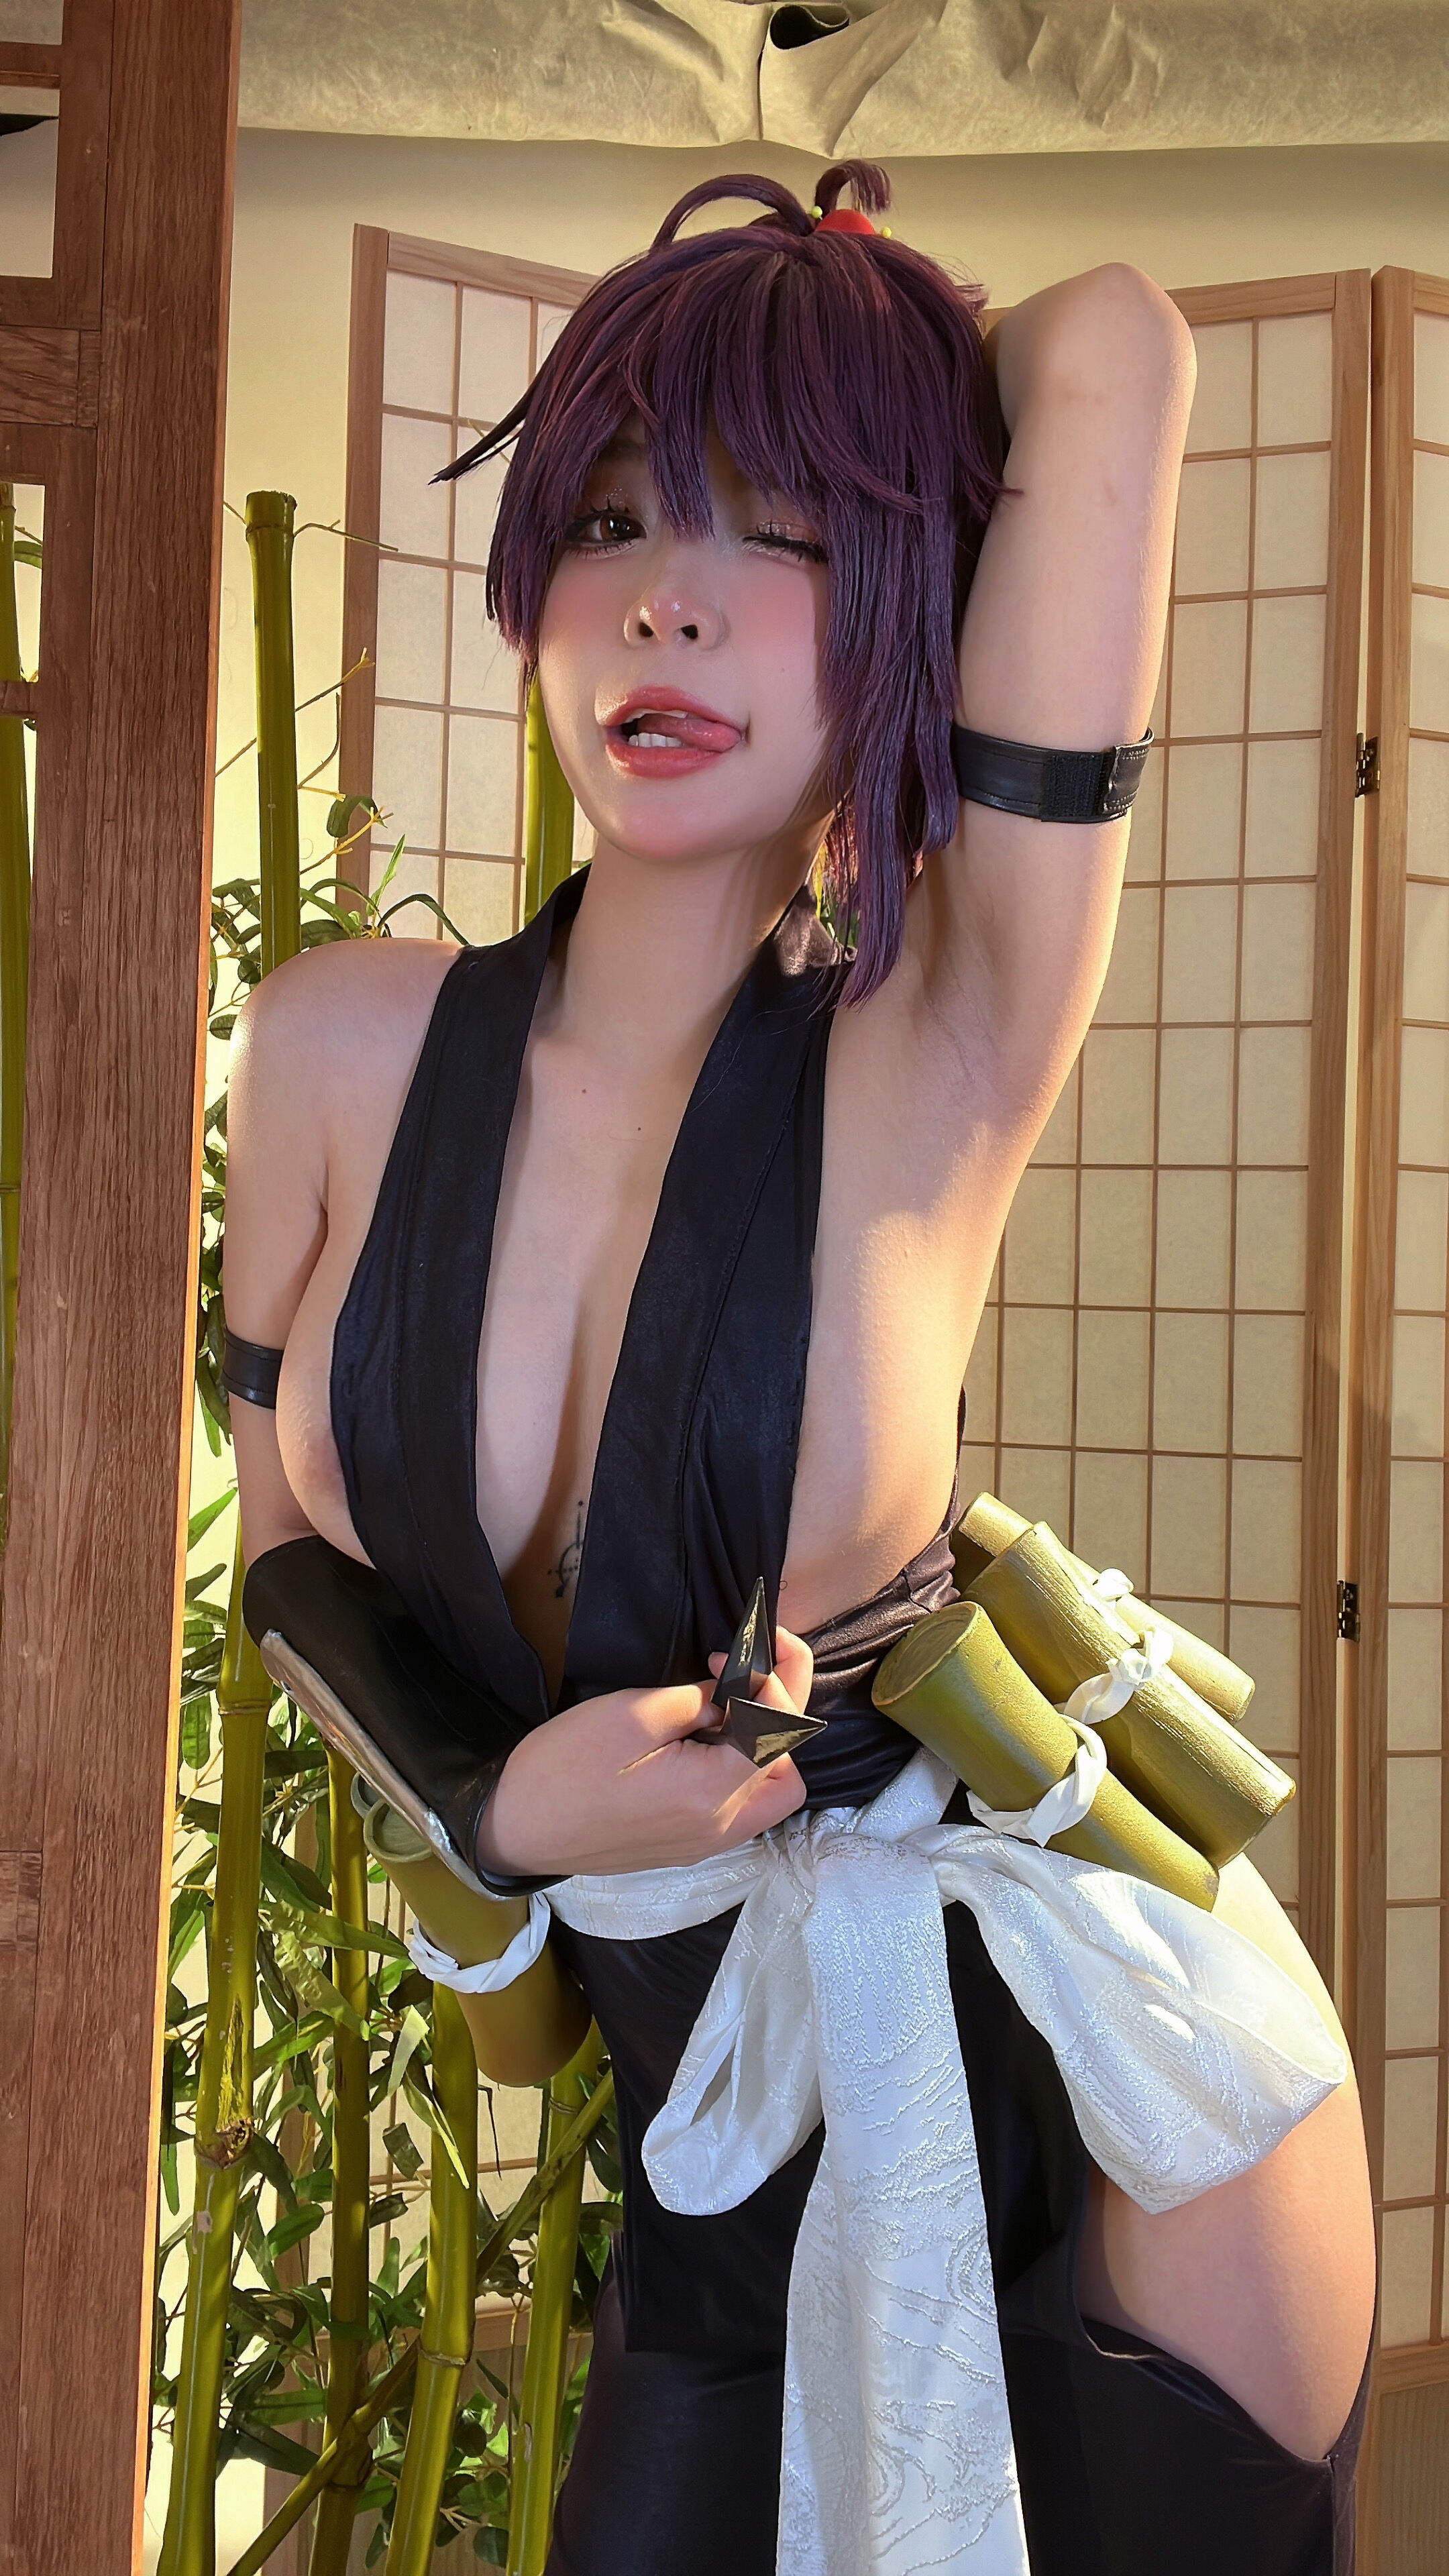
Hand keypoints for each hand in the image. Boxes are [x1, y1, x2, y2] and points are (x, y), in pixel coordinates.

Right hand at [477, 1627, 814, 1879]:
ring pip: (768, 1793)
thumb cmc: (563, 1767)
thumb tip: (735, 1695)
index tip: (731, 1655)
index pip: (781, 1731)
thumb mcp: (630, 1715)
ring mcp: (704, 1843)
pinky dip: (740, 1769)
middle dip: (782, 1715)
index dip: (770, 1681)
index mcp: (711, 1795)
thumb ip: (696, 1702)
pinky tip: (706, 1739)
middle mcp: (719, 1829)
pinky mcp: (685, 1845)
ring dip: (764, 1745)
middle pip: (788, 1771)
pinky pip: (738, 1807)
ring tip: (725, 1706)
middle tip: (746, 1675)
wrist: (513, 1828)